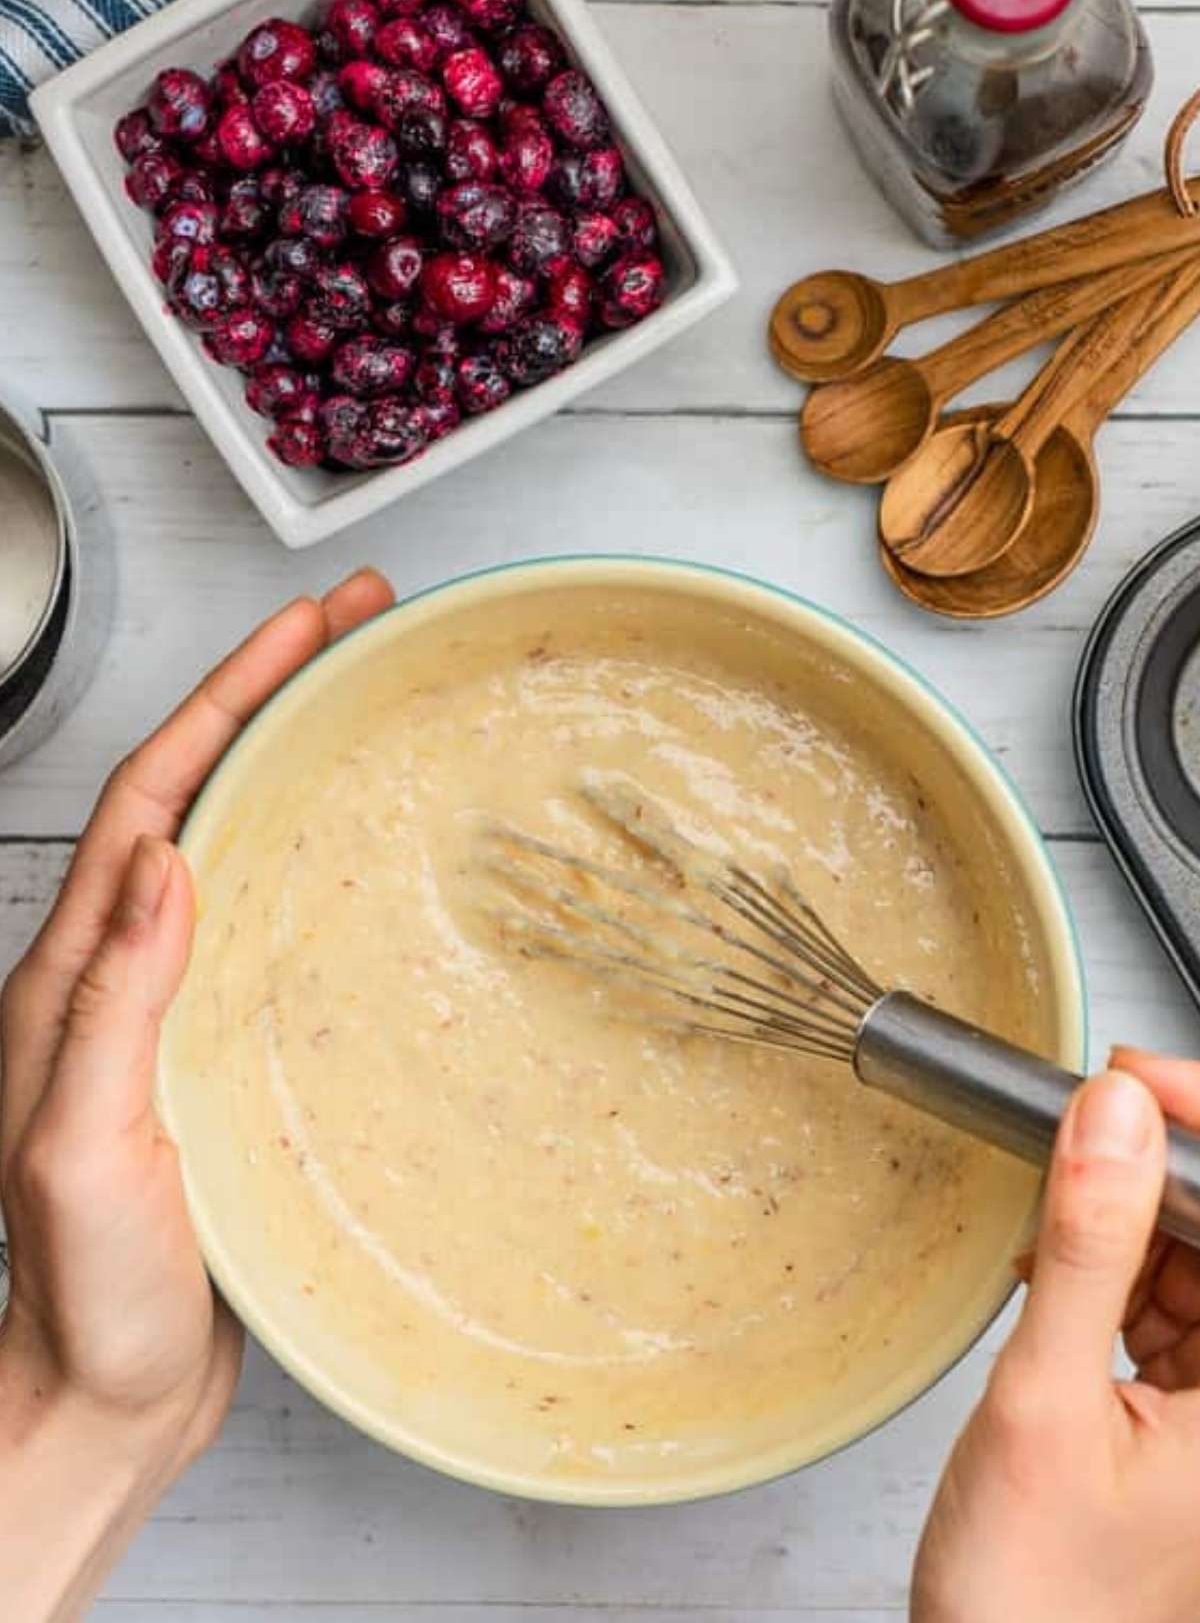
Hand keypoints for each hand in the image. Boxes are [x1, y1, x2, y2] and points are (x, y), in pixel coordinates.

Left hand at [0, 569, 392, 1620]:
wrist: (106, 1396)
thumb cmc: (88, 1294)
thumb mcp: (85, 1148)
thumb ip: (117, 1005)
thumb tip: (165, 859)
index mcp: (75, 977)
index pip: (151, 796)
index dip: (225, 698)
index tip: (303, 628)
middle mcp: (118, 972)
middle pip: (195, 789)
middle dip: (268, 690)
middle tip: (357, 622)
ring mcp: (171, 1004)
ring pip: (235, 840)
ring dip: (293, 755)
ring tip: (368, 696)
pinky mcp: (219, 1044)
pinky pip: (267, 914)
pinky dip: (311, 849)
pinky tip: (361, 845)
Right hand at [912, 1051, 1199, 1622]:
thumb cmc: (1035, 1597)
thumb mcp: (1048, 1402)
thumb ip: (1087, 1250)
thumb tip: (1115, 1115)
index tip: (1132, 1077)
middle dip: (1155, 1167)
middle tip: (1073, 1121)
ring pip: (1193, 1259)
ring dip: (1125, 1220)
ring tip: (1050, 1224)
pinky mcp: (1181, 1412)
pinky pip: (1162, 1302)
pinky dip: (1107, 1273)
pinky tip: (1055, 1274)